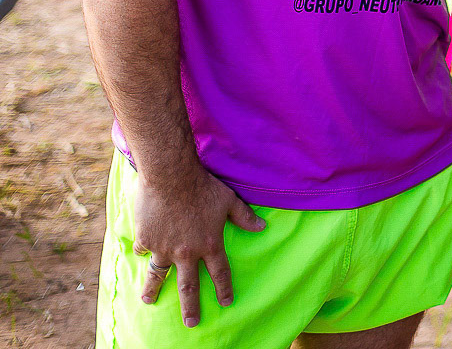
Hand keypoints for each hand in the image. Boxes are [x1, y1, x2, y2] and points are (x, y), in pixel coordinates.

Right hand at [132, 168, 264, 326]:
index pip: (220, 273)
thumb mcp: (229, 200)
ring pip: (158, 275)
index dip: (224, 289)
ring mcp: (164, 248)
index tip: (226, 303)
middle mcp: (187, 252)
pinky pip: (143, 249)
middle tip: (191, 323)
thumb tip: (262, 227)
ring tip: (148, 301)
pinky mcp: (146, 239)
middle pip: (189, 286)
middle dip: (190, 307)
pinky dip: (143, 251)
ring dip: (153, 290)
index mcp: (210, 244)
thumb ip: (244, 217)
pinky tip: (141, 253)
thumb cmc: (203, 186)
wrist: (171, 176)